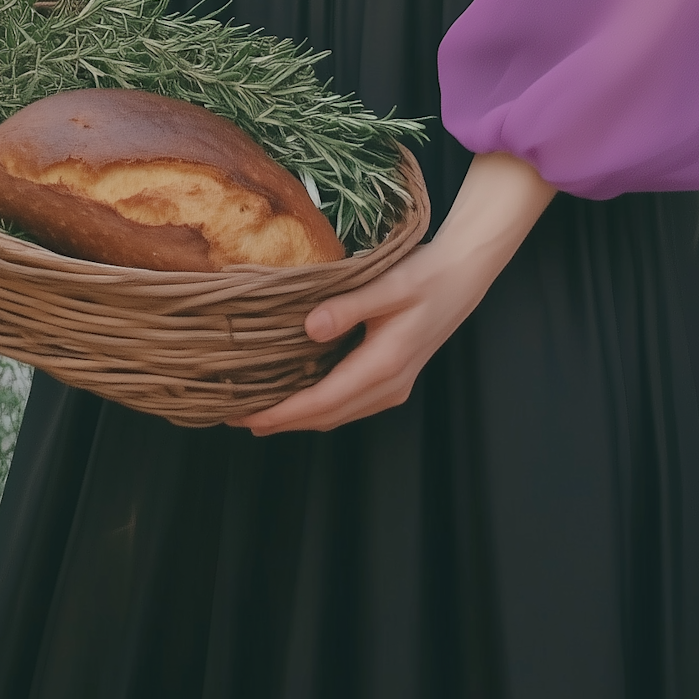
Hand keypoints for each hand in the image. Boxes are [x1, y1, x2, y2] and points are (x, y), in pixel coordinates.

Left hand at [233, 151, 554, 434]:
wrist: (461, 276)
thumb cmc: (424, 277)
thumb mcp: (386, 285)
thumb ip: (347, 306)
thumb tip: (309, 328)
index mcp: (384, 365)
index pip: (324, 401)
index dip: (284, 413)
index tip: (248, 417)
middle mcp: (388, 386)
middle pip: (327, 416)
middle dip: (283, 421)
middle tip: (237, 417)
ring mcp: (392, 388)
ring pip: (337, 414)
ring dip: (300, 417)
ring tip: (260, 411)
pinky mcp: (392, 381)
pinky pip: (348, 404)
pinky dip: (319, 407)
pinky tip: (297, 395)